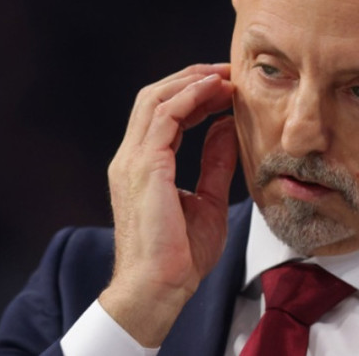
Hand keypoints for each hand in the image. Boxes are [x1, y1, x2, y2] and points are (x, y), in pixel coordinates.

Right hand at [99, 63, 237, 346]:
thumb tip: (226, 128)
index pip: (161, 113)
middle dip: (191, 78)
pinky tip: (214, 90)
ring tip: (224, 75)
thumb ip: (214, 162)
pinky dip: (190, 97)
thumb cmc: (179, 257)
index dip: (192, 94)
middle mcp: (131, 157)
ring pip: (156, 98)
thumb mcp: (207, 200)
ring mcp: (133, 160)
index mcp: (141, 165)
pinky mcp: (145, 166)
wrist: (158, 287)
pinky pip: (165, 116)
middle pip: (154, 97)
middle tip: (227, 72)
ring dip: (192, 81)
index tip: (224, 88)